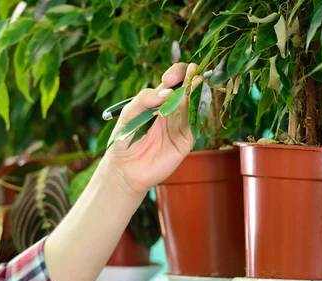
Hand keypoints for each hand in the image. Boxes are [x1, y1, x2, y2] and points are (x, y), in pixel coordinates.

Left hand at [103, 63, 201, 196]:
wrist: (124, 168)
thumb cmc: (124, 139)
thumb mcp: (129, 113)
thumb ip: (144, 99)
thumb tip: (167, 92)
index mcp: (160, 101)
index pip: (174, 82)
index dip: (176, 74)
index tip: (167, 79)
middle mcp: (173, 111)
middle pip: (188, 90)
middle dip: (191, 78)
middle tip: (192, 70)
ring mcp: (180, 125)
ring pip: (193, 105)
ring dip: (196, 91)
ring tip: (197, 79)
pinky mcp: (184, 141)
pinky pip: (193, 124)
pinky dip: (193, 112)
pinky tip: (192, 102)